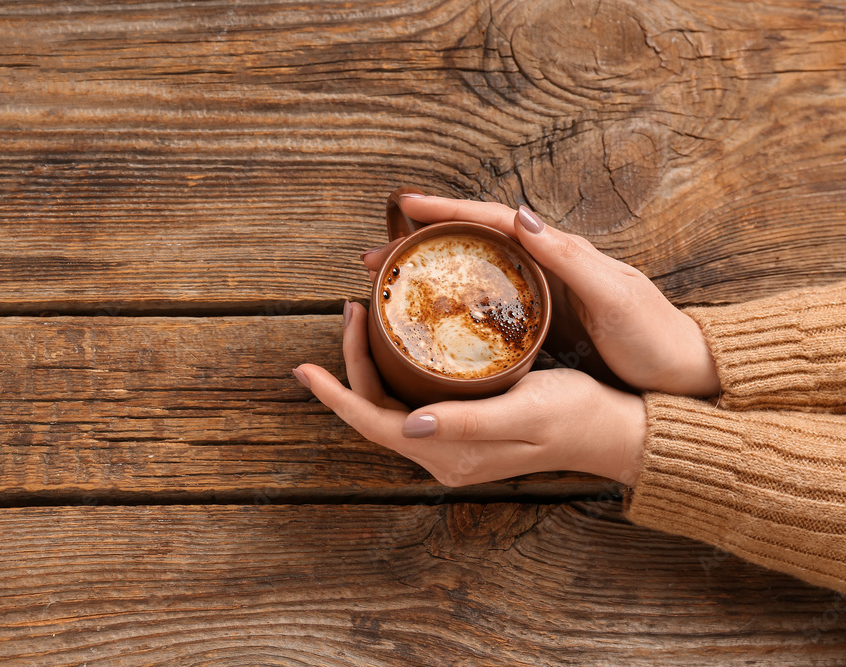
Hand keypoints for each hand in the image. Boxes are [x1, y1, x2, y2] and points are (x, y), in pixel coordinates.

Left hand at [293, 302, 646, 485]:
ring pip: (390, 405)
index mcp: (448, 453)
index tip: (302, 367)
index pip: (371, 423)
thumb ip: (465, 421)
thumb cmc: (576, 414)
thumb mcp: (525, 411)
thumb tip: (407, 422)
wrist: (614, 429)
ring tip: (365, 316)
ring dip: (370, 366)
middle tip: (351, 309)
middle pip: (374, 411)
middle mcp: (442, 454)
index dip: (334, 395)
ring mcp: (451, 444)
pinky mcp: (465, 429)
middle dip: (352, 364)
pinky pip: (411, 401)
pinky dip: (395, 371)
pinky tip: (399, 342)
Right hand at [361, 194, 720, 396]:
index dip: (448, 209)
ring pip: (474, 270)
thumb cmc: (655, 338)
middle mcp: (547, 265)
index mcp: (562, 252)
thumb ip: (571, 258)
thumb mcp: (615, 296)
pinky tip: (433, 317)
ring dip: (431, 271)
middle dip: (423, 241)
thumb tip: (521, 216)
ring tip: (392, 282)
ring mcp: (542, 294)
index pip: (494, 219)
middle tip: (379, 256)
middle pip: (474, 241)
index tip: (406, 205)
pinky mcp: (541, 322)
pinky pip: (487, 302)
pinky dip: (454, 301)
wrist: (682, 376)